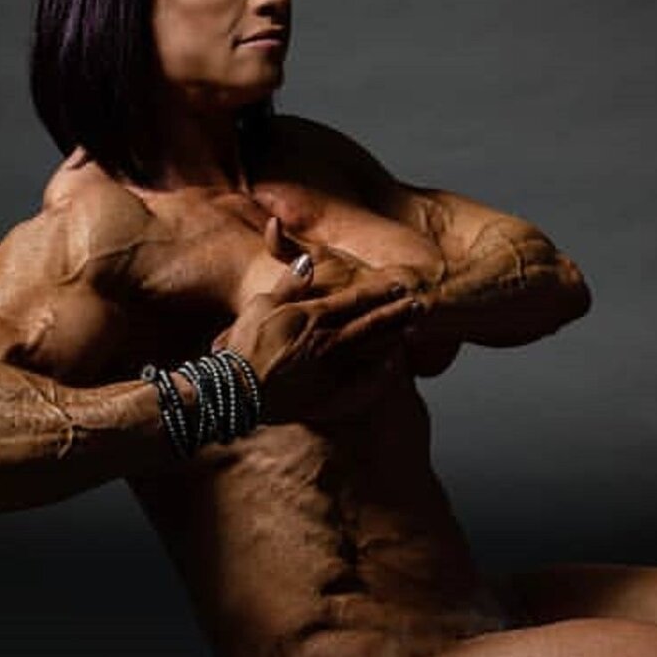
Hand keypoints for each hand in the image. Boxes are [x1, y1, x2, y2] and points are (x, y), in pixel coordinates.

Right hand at [213, 218, 427, 423]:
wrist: (236, 390)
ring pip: (373, 349)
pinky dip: (379, 374)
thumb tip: (307, 262)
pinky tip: (391, 367)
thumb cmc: (244, 346)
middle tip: (420, 304)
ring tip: (412, 328)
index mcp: (313, 316)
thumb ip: (289, 284)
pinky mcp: (330, 394)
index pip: (356, 300)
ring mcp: (333, 369)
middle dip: (398, 312)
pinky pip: (363, 383)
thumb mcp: (261, 305)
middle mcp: (329, 341)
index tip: (399, 285)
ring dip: (394, 337)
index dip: (380, 292)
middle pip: (373, 323)